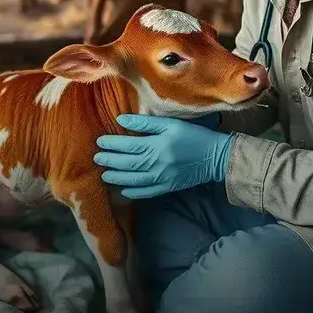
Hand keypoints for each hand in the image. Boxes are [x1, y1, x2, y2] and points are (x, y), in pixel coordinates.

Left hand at [94, 114, 234, 198]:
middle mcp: (157, 163)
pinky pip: (147, 192)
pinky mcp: (168, 187)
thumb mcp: (171, 124)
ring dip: (117, 177)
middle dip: (110, 161)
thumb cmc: (193, 136)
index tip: (100, 141)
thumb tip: (122, 120)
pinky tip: (123, 190)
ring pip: (134, 180)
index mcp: (157, 145)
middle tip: (96, 158)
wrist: (215, 157)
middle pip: (128, 163)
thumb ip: (146, 124)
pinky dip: (134, 192)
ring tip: (104, 175)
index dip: (112, 144)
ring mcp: (162, 178)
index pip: (128, 145)